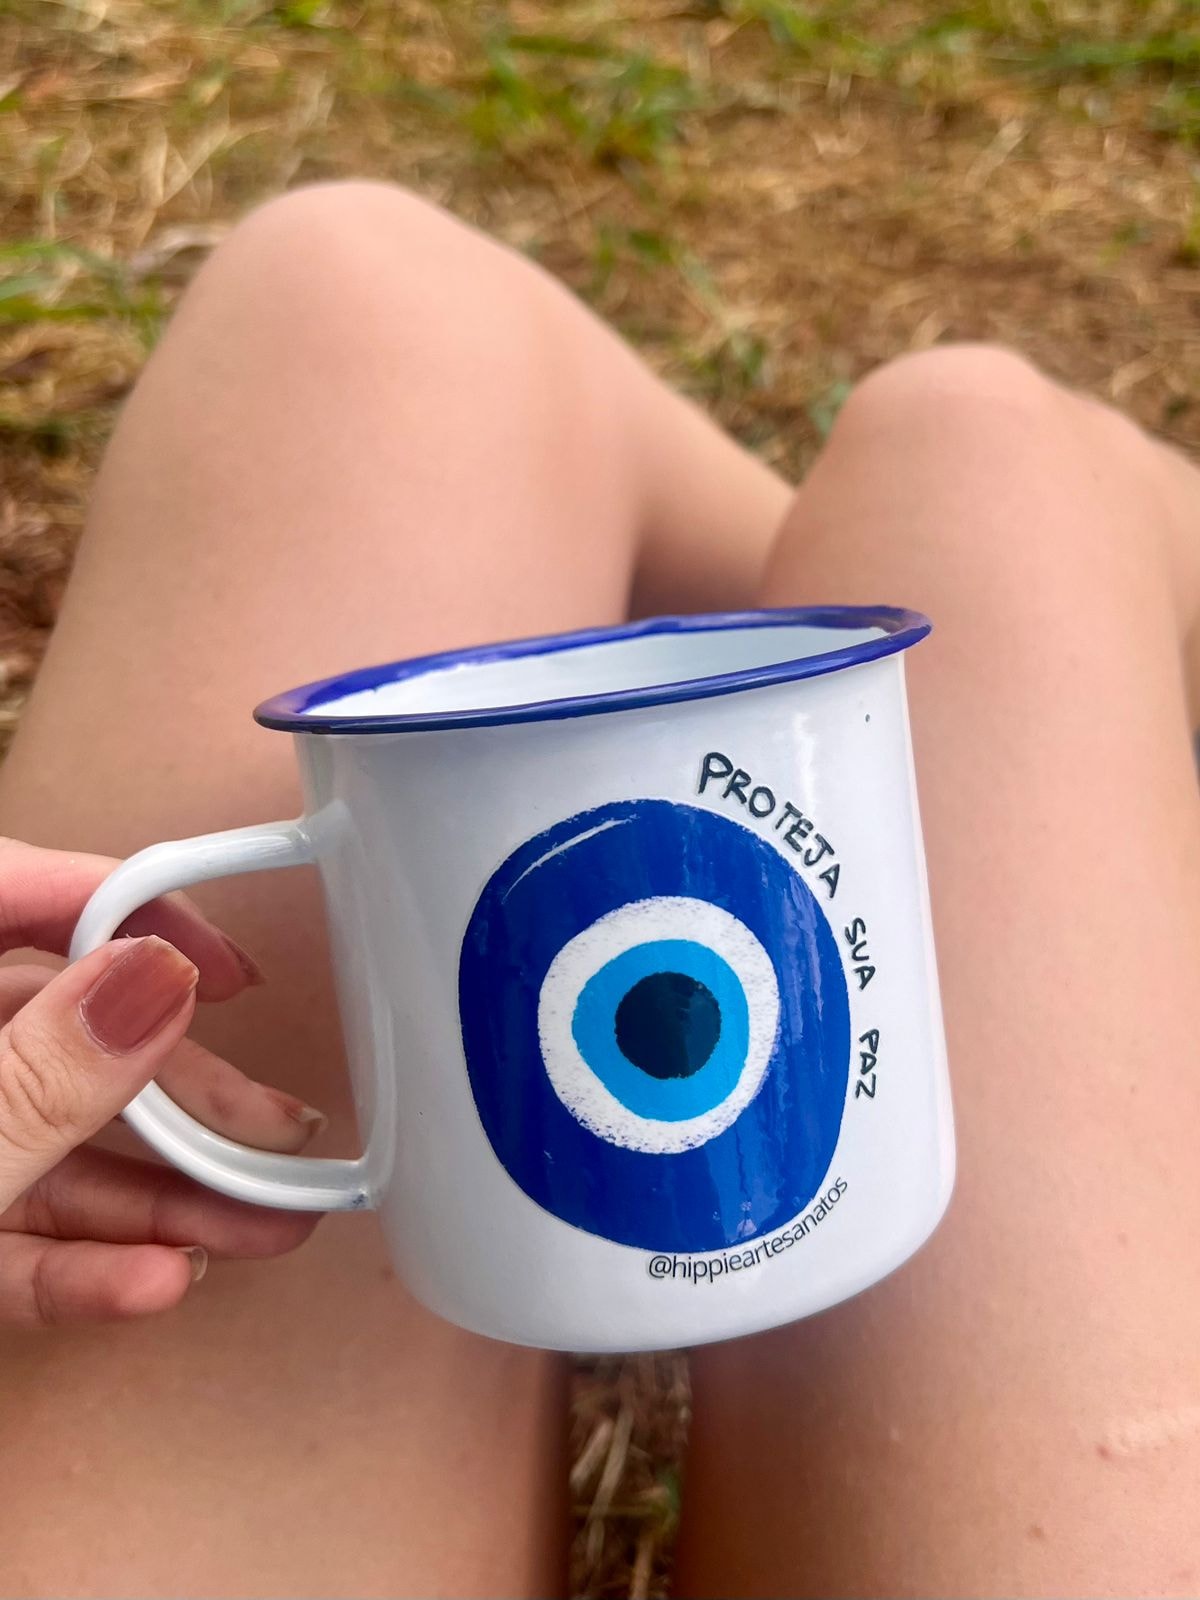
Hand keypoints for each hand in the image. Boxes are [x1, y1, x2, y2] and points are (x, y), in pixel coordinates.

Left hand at [0, 838, 321, 1326]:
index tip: (234, 972)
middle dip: (187, 1098)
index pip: (29, 894)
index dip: (141, 914)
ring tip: (263, 1230)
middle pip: (72, 1039)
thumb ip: (42, 1074)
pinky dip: (78, 1264)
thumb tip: (159, 980)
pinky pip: (8, 1237)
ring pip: (53, 1150)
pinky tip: (155, 1280)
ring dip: (159, 1198)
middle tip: (286, 1129)